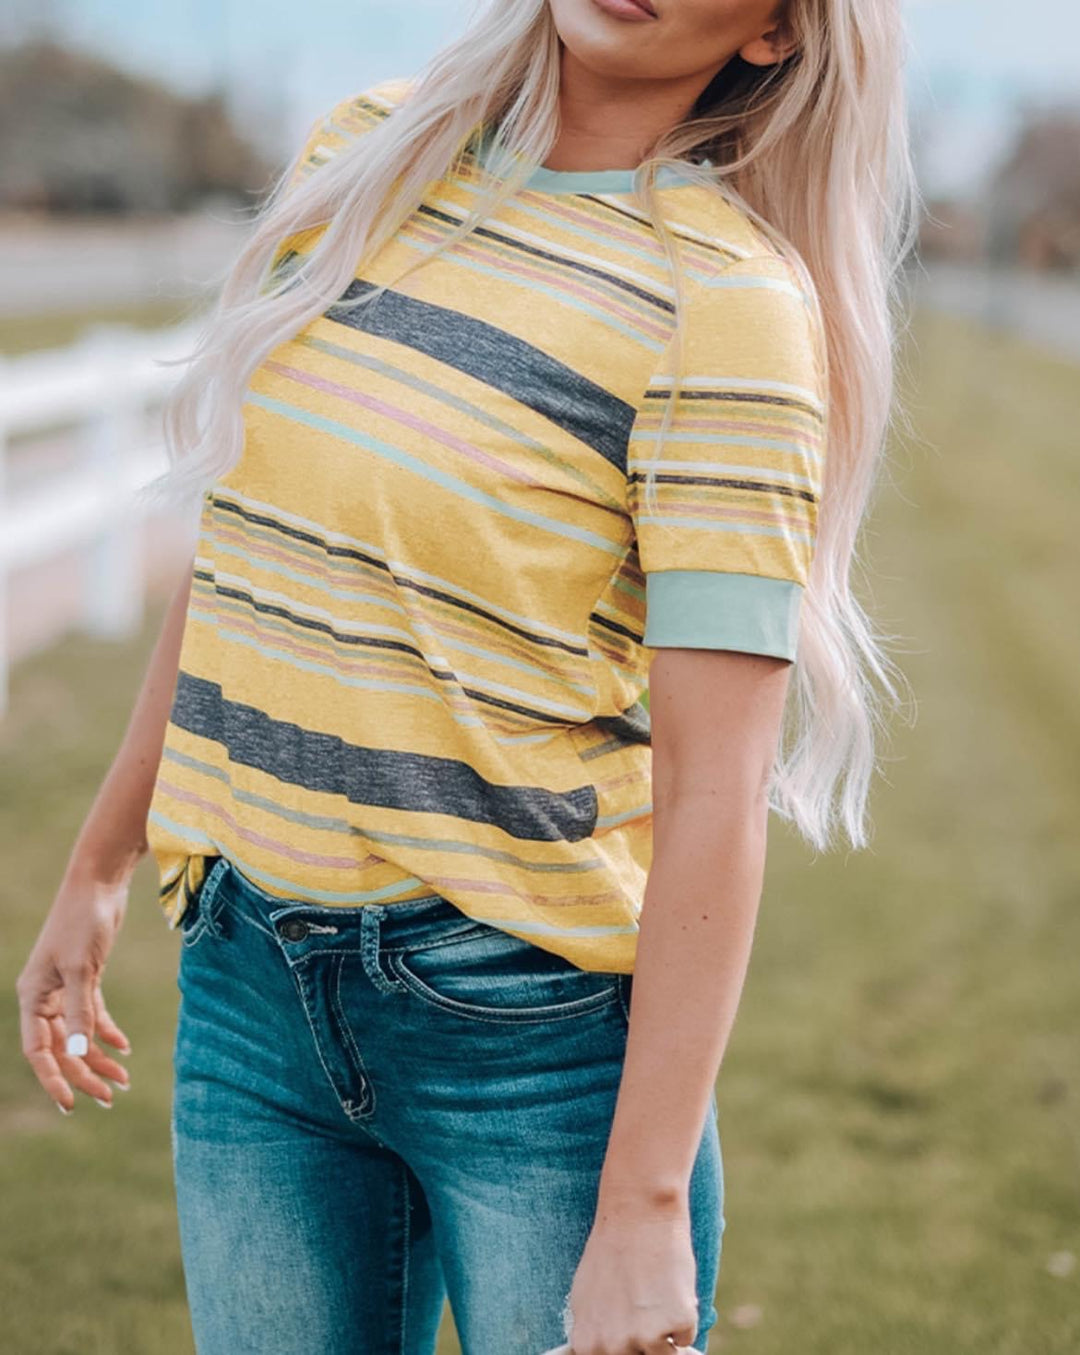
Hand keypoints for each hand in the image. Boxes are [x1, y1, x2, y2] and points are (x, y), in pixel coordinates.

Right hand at [15, 866, 131, 1113]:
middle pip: (61, 1047)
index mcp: (32, 997)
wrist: (99, 884)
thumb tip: (77, 1053)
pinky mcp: (86, 976)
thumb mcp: (82, 969)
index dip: (53, 1078)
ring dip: (99, 1056)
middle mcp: (44, 996)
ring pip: (78, 1033)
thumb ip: (79, 1012)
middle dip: (84, 1073)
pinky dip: (106, 1031)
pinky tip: (123, 1048)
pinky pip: (92, 1014)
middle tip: (111, 1096)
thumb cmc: (83, 921)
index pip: (38, 1050)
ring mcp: (65, 987)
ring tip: (123, 1080)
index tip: (71, 1104)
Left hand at [563, 1195, 699, 1354]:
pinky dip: (683, 1316)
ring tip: (656, 1297)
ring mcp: (646, 1338)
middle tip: (643, 1310)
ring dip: (665, 1332)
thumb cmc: (610, 1250)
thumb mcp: (584, 1297)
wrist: (638, 1214)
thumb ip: (592, 1333)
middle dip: (644, 1342)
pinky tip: (671, 1287)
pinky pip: (686, 1336)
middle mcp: (614, 1347)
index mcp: (588, 1343)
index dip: (624, 1349)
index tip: (632, 1336)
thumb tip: (599, 1352)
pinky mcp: (678, 1323)